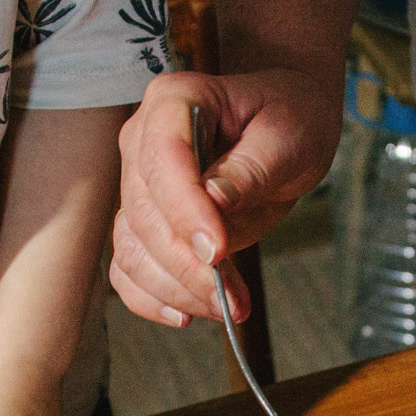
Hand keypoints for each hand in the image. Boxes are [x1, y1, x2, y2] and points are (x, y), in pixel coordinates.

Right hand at [111, 67, 342, 326]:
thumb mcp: (286, 136)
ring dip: (175, 289)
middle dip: (187, 266)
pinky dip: (150, 298)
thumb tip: (213, 205)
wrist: (281, 123)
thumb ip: (250, 169)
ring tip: (228, 309)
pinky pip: (128, 267)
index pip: (163, 160)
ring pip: (132, 249)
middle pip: (144, 215)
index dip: (185, 211)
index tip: (219, 252)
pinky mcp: (143, 221)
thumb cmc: (287, 117)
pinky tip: (186, 315)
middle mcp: (141, 140)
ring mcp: (136, 183)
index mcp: (172, 101)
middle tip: (235, 301)